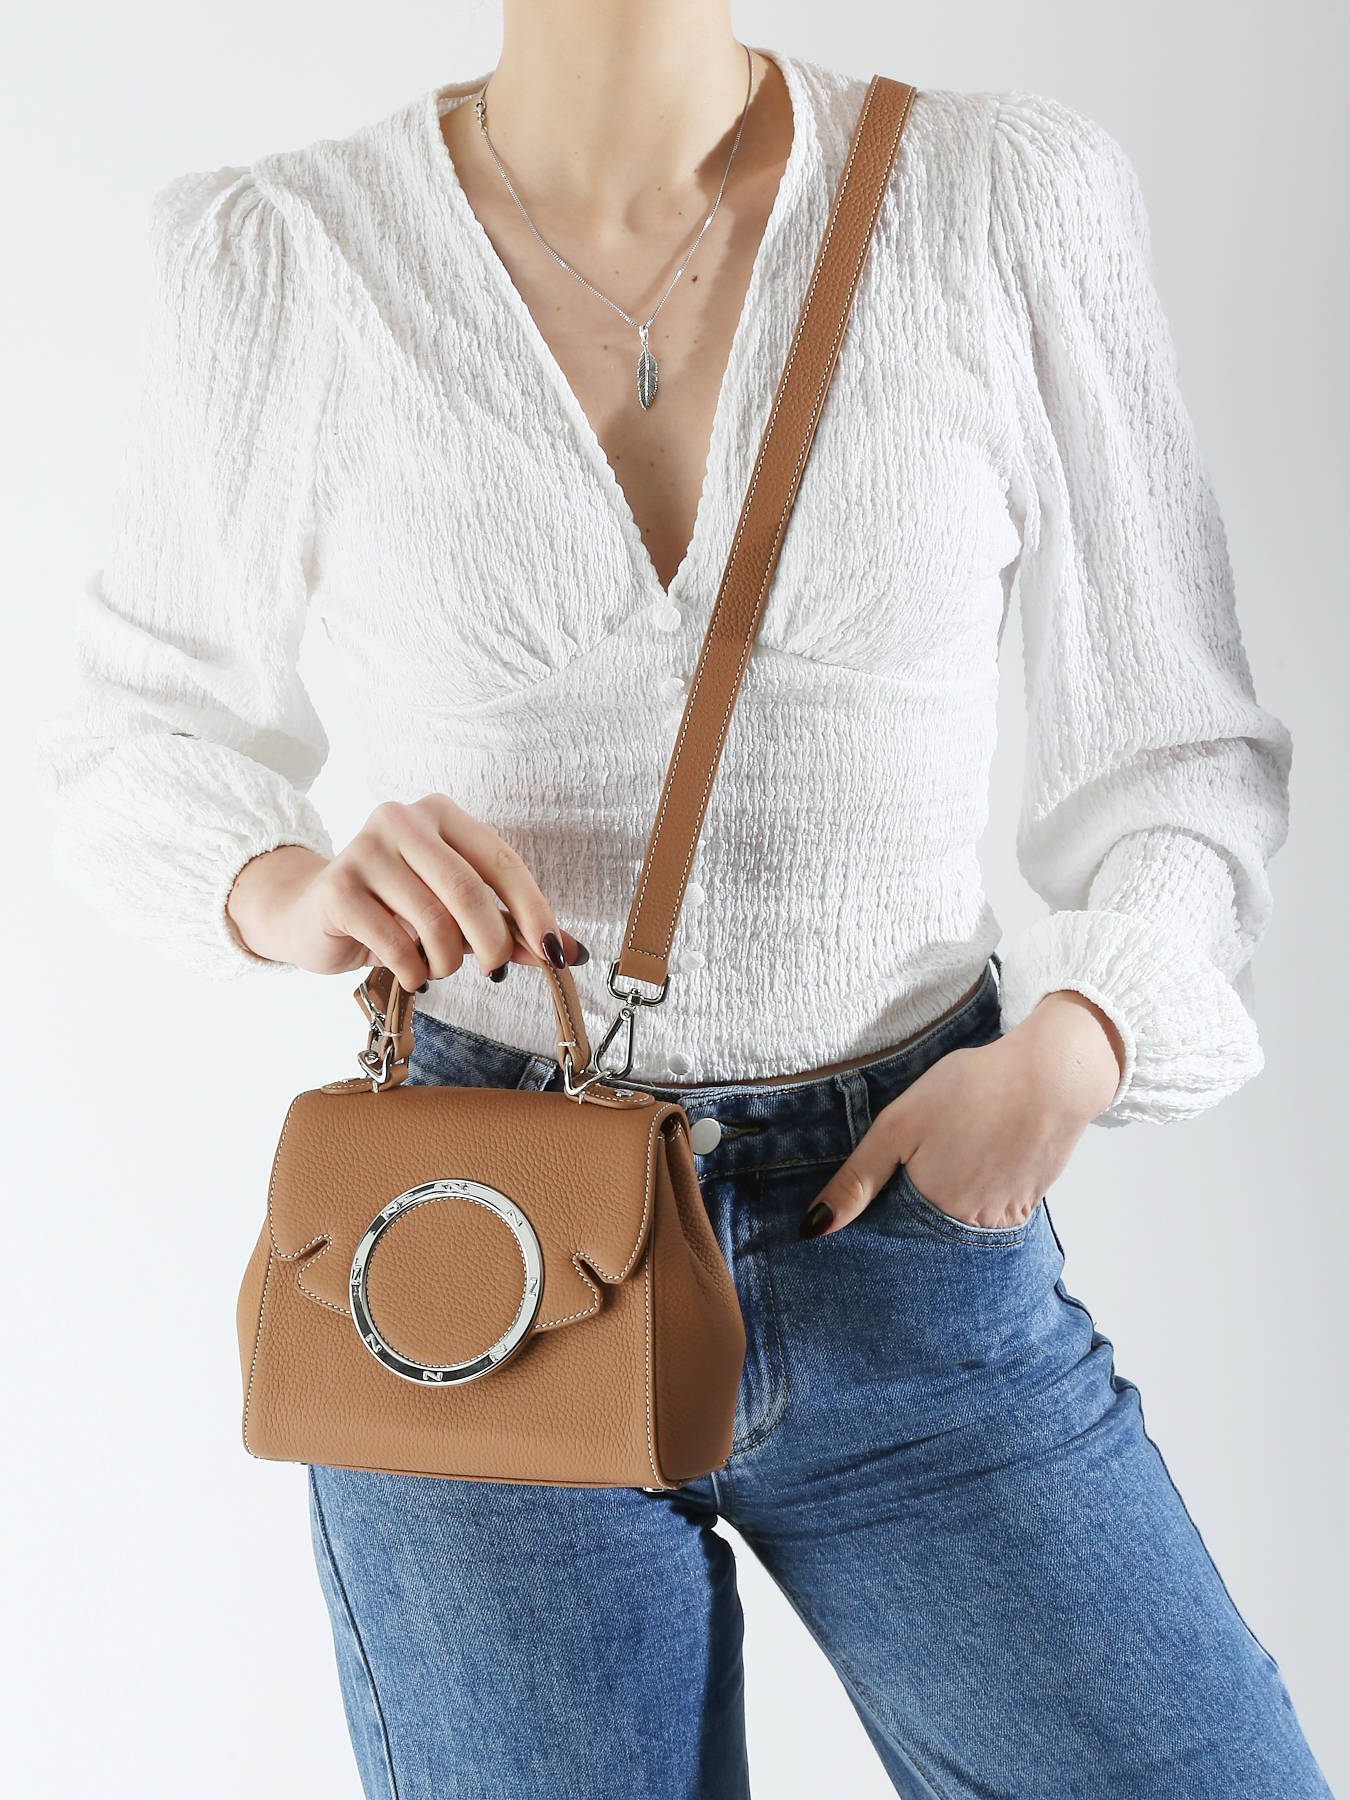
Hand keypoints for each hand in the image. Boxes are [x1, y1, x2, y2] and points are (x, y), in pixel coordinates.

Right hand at [223, 795, 588, 991]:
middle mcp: (401, 820)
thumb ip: (509, 926)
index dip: (533, 909)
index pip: (500, 860)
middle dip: (493, 943)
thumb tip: (568, 952)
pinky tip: (410, 971)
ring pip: (432, 922)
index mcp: (440, 814)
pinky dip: (414, 970)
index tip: (553, 952)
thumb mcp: (457, 913)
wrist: (312, 914)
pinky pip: (394, 943)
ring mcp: (364, 850)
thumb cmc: (396, 910)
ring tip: (438, 966)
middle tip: (496, 973)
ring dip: (447, 961)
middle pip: (467, 891)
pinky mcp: (337, 888)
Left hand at [797, 991, 1126, 1237]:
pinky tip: (979, 1160)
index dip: (880, 1214)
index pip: (890, 1235)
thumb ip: (858, 1179)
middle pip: (926, 1233)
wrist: (1052, 1075)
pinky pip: (992, 1214)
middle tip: (926, 1159)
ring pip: (959, 1225)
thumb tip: (814, 1229)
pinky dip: (980, 1194)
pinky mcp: (1027, 1205)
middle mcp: (967, 1228)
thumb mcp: (899, 1125)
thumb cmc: (973, 1089)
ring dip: (948, 1205)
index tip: (881, 1190)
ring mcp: (1002, 1220)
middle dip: (914, 1211)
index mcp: (930, 1209)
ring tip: (953, 1156)